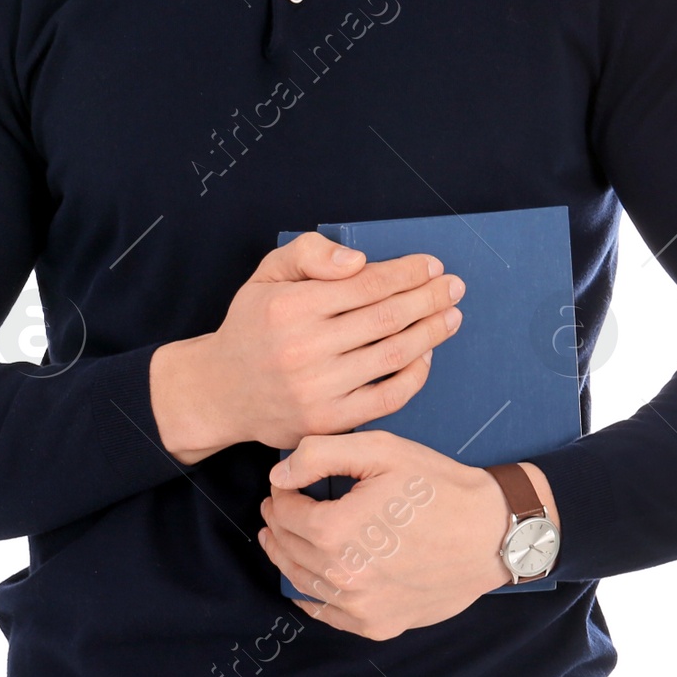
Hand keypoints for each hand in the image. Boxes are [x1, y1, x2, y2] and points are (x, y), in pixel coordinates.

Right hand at [148, 231, 466, 462]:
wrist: (222, 391)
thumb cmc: (253, 325)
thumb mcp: (267, 273)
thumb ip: (310, 254)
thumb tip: (358, 262)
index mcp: (290, 307)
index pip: (366, 284)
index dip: (406, 273)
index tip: (431, 265)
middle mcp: (304, 349)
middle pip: (387, 317)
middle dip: (429, 298)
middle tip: (454, 286)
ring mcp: (319, 389)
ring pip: (393, 354)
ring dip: (432, 332)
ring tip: (451, 315)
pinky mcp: (330, 421)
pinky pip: (388, 397)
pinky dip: (416, 374)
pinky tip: (427, 354)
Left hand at [259, 432, 554, 639]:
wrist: (492, 533)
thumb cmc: (438, 487)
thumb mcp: (381, 450)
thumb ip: (320, 455)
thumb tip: (278, 475)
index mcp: (338, 531)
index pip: (285, 513)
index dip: (279, 495)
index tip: (281, 486)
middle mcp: (344, 576)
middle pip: (289, 549)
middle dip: (278, 524)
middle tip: (276, 508)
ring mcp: (361, 607)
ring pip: (302, 583)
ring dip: (287, 558)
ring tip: (281, 539)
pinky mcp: (379, 625)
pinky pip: (328, 615)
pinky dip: (310, 597)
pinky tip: (306, 583)